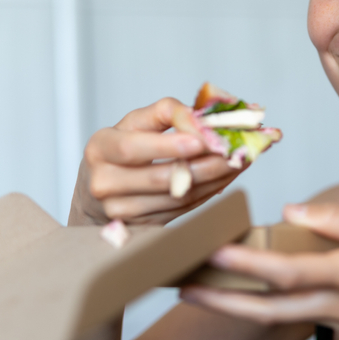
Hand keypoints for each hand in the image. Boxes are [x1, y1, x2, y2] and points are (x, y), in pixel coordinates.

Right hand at [69, 97, 243, 225]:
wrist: (100, 190)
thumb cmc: (122, 149)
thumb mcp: (136, 123)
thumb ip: (167, 113)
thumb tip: (203, 118)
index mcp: (99, 148)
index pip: (131, 148)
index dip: (166, 146)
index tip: (200, 140)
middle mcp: (104, 183)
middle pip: (159, 178)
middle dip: (204, 164)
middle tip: (233, 150)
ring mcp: (121, 210)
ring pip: (176, 196)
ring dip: (214, 178)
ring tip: (238, 160)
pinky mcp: (140, 226)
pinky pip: (182, 209)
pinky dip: (209, 191)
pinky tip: (225, 176)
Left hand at [180, 204, 338, 339]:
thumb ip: (337, 219)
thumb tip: (292, 209)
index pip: (287, 271)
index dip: (247, 263)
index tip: (213, 251)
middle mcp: (337, 302)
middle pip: (266, 307)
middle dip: (219, 299)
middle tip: (180, 285)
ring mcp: (337, 316)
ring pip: (274, 316)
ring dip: (233, 305)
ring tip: (197, 289)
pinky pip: (293, 314)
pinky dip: (262, 304)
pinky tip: (244, 289)